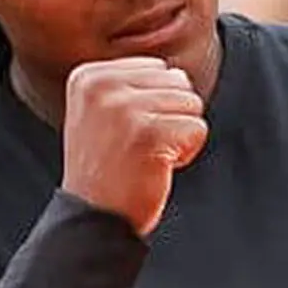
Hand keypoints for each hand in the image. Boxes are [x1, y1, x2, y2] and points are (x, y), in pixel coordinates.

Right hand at [62, 57, 207, 235]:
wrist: (93, 219)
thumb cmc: (105, 172)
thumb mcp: (100, 114)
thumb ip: (130, 85)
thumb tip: (175, 71)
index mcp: (89, 76)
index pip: (157, 68)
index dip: (154, 105)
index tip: (127, 133)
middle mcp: (104, 87)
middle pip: (178, 81)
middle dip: (170, 118)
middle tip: (139, 148)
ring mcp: (126, 109)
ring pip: (192, 103)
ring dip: (178, 136)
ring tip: (147, 157)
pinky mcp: (150, 133)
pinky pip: (198, 129)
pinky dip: (186, 154)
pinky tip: (157, 168)